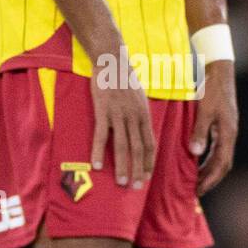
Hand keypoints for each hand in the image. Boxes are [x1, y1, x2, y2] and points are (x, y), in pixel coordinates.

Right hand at [90, 63, 154, 188]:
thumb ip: (141, 115)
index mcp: (144, 114)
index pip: (150, 143)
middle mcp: (134, 116)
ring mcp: (118, 114)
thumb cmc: (125, 78)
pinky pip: (101, 135)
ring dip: (122, 166)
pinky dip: (98, 151)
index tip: (147, 177)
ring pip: (121, 145)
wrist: (112, 60)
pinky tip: (97, 165)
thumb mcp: (140, 97)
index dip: (149, 162)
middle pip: (138, 149)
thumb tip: (142, 132)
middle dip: (138, 170)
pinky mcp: (103, 111)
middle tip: (136, 187)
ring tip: (121, 182)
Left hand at [190, 61, 237, 194]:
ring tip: (196, 180)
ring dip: (209, 170)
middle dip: (210, 179)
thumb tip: (195, 153)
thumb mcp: (204, 110)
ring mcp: (227, 130)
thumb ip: (200, 131)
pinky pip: (217, 148)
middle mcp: (230, 134)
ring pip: (221, 157)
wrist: (219, 71)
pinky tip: (197, 161)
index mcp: (228, 133)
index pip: (221, 164)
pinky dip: (208, 159)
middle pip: (223, 164)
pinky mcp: (222, 125)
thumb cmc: (212, 89)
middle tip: (196, 191)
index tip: (198, 190)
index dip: (210, 179)